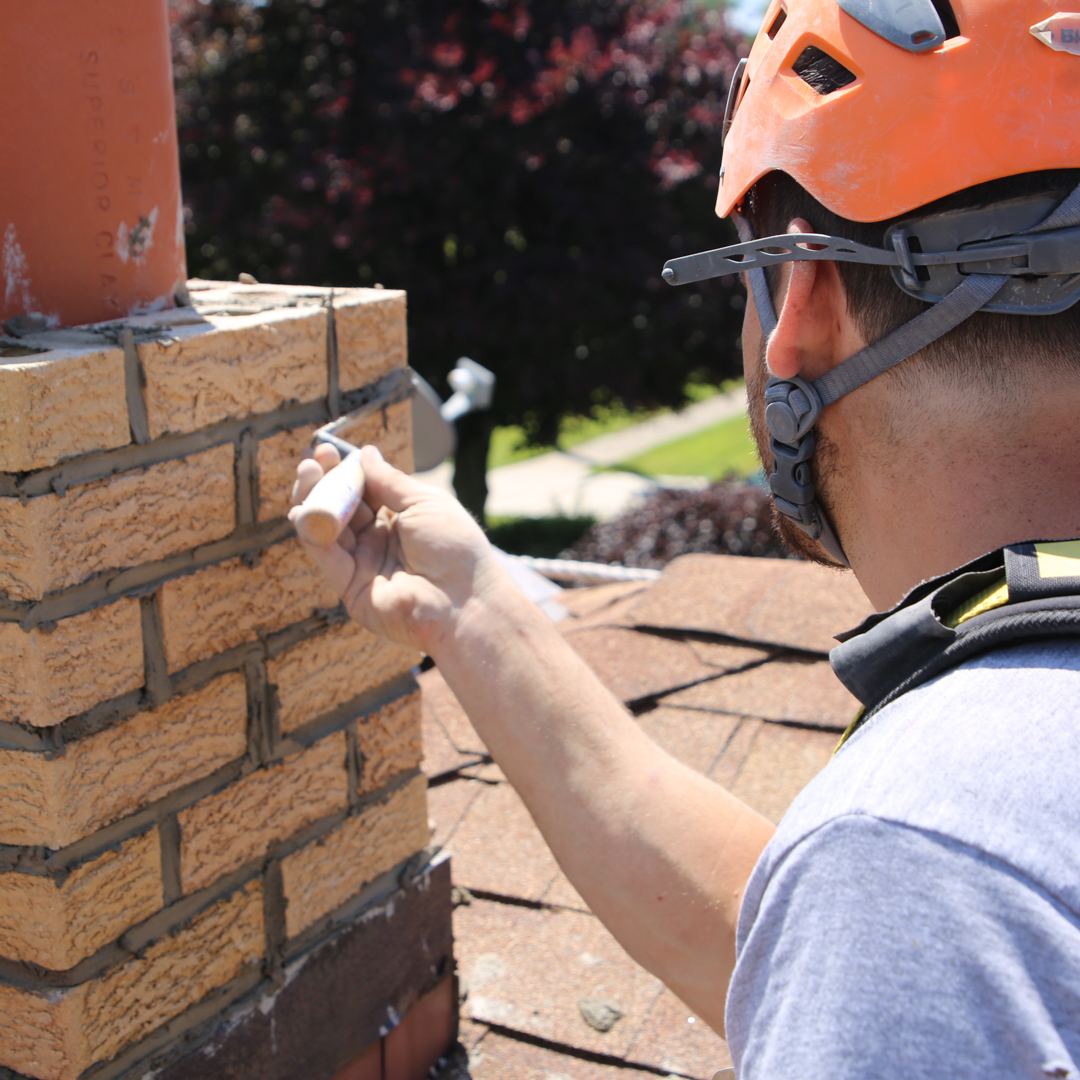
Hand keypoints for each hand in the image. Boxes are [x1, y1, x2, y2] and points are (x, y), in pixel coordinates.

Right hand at [288, 443, 502, 652]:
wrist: (464, 599)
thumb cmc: (455, 548)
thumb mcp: (425, 503)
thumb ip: (390, 481)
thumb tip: (365, 454)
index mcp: (400, 522)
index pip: (364, 492)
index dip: (346, 471)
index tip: (329, 450)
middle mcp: (379, 543)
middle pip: (341, 509)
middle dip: (324, 482)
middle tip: (313, 460)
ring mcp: (363, 565)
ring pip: (327, 529)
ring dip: (313, 500)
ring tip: (308, 475)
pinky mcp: (351, 588)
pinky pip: (327, 556)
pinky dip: (312, 532)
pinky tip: (304, 510)